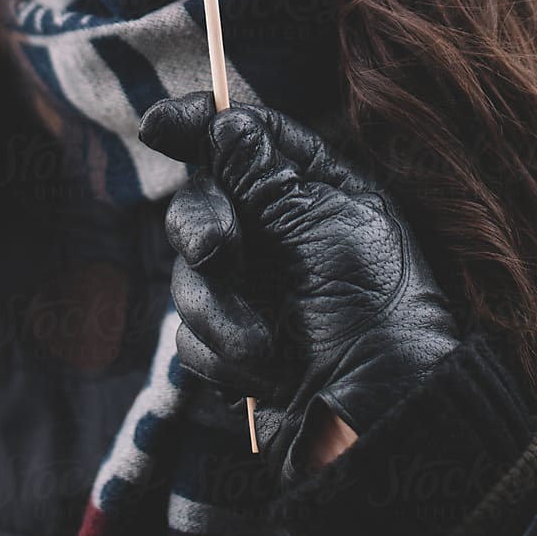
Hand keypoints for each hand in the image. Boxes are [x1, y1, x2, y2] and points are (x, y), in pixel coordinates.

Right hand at [138, 91, 463, 486]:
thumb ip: (261, 170)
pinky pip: (188, 334)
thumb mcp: (323, 224)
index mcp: (313, 189)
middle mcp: (278, 234)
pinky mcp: (231, 346)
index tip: (159, 126)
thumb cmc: (373, 310)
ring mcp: (253, 291)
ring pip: (188, 273)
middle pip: (203, 198)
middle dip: (204, 228)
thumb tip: (218, 117)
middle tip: (222, 256)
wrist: (378, 418)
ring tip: (265, 347)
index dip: (201, 123)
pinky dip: (221, 353)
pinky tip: (265, 374)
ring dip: (220, 312)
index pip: (247, 135)